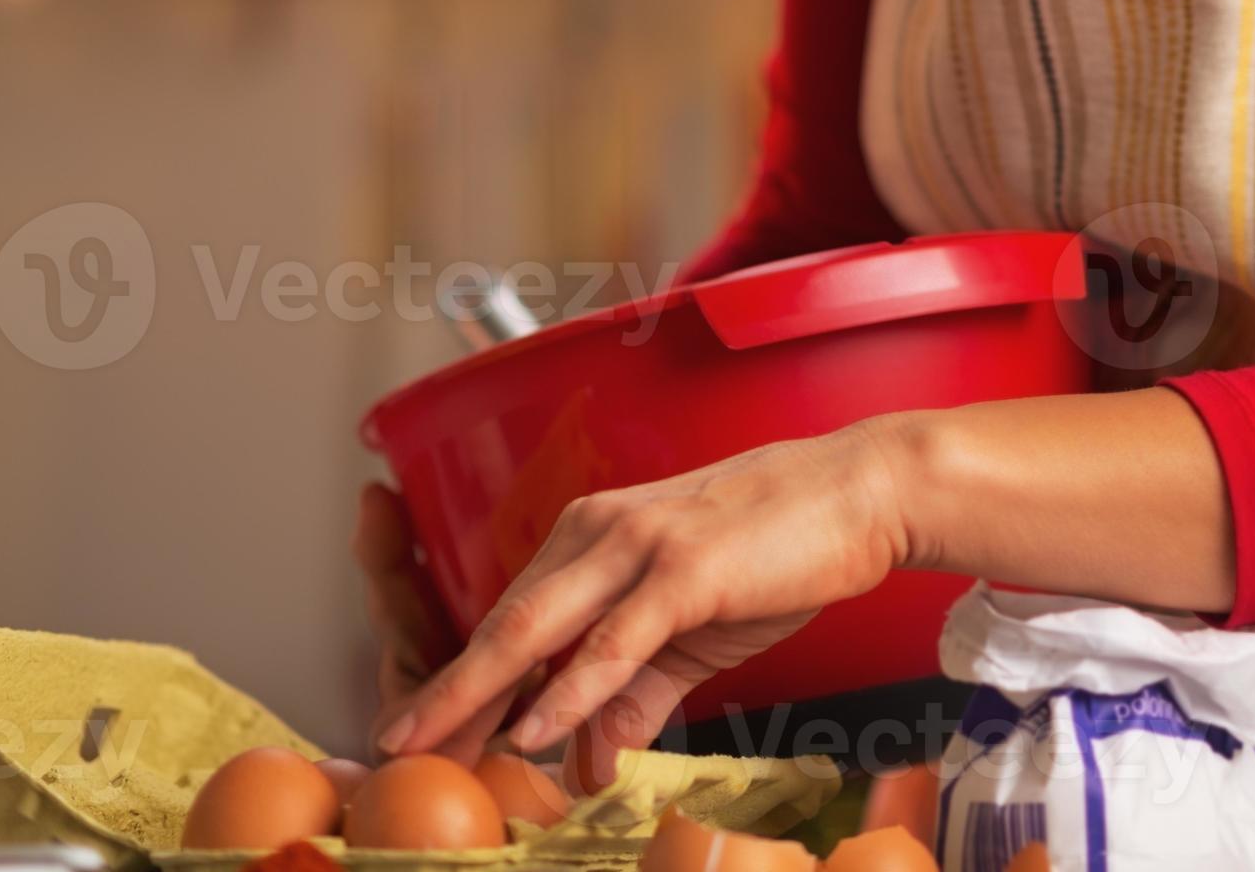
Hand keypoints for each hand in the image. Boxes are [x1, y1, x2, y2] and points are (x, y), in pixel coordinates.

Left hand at [374, 425, 906, 781]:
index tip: (424, 739)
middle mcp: (602, 532)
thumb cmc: (785, 546)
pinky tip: (537, 730)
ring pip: (537, 628)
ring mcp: (640, 546)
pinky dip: (569, 689)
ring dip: (478, 694)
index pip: (513, 621)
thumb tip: (593, 764)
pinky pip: (613, 641)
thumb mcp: (696, 634)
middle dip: (443, 694)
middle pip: (502, 624)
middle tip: (392, 750)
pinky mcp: (684, 569)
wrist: (862, 491)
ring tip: (431, 746)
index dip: (463, 685)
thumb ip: (637, 696)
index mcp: (597, 537)